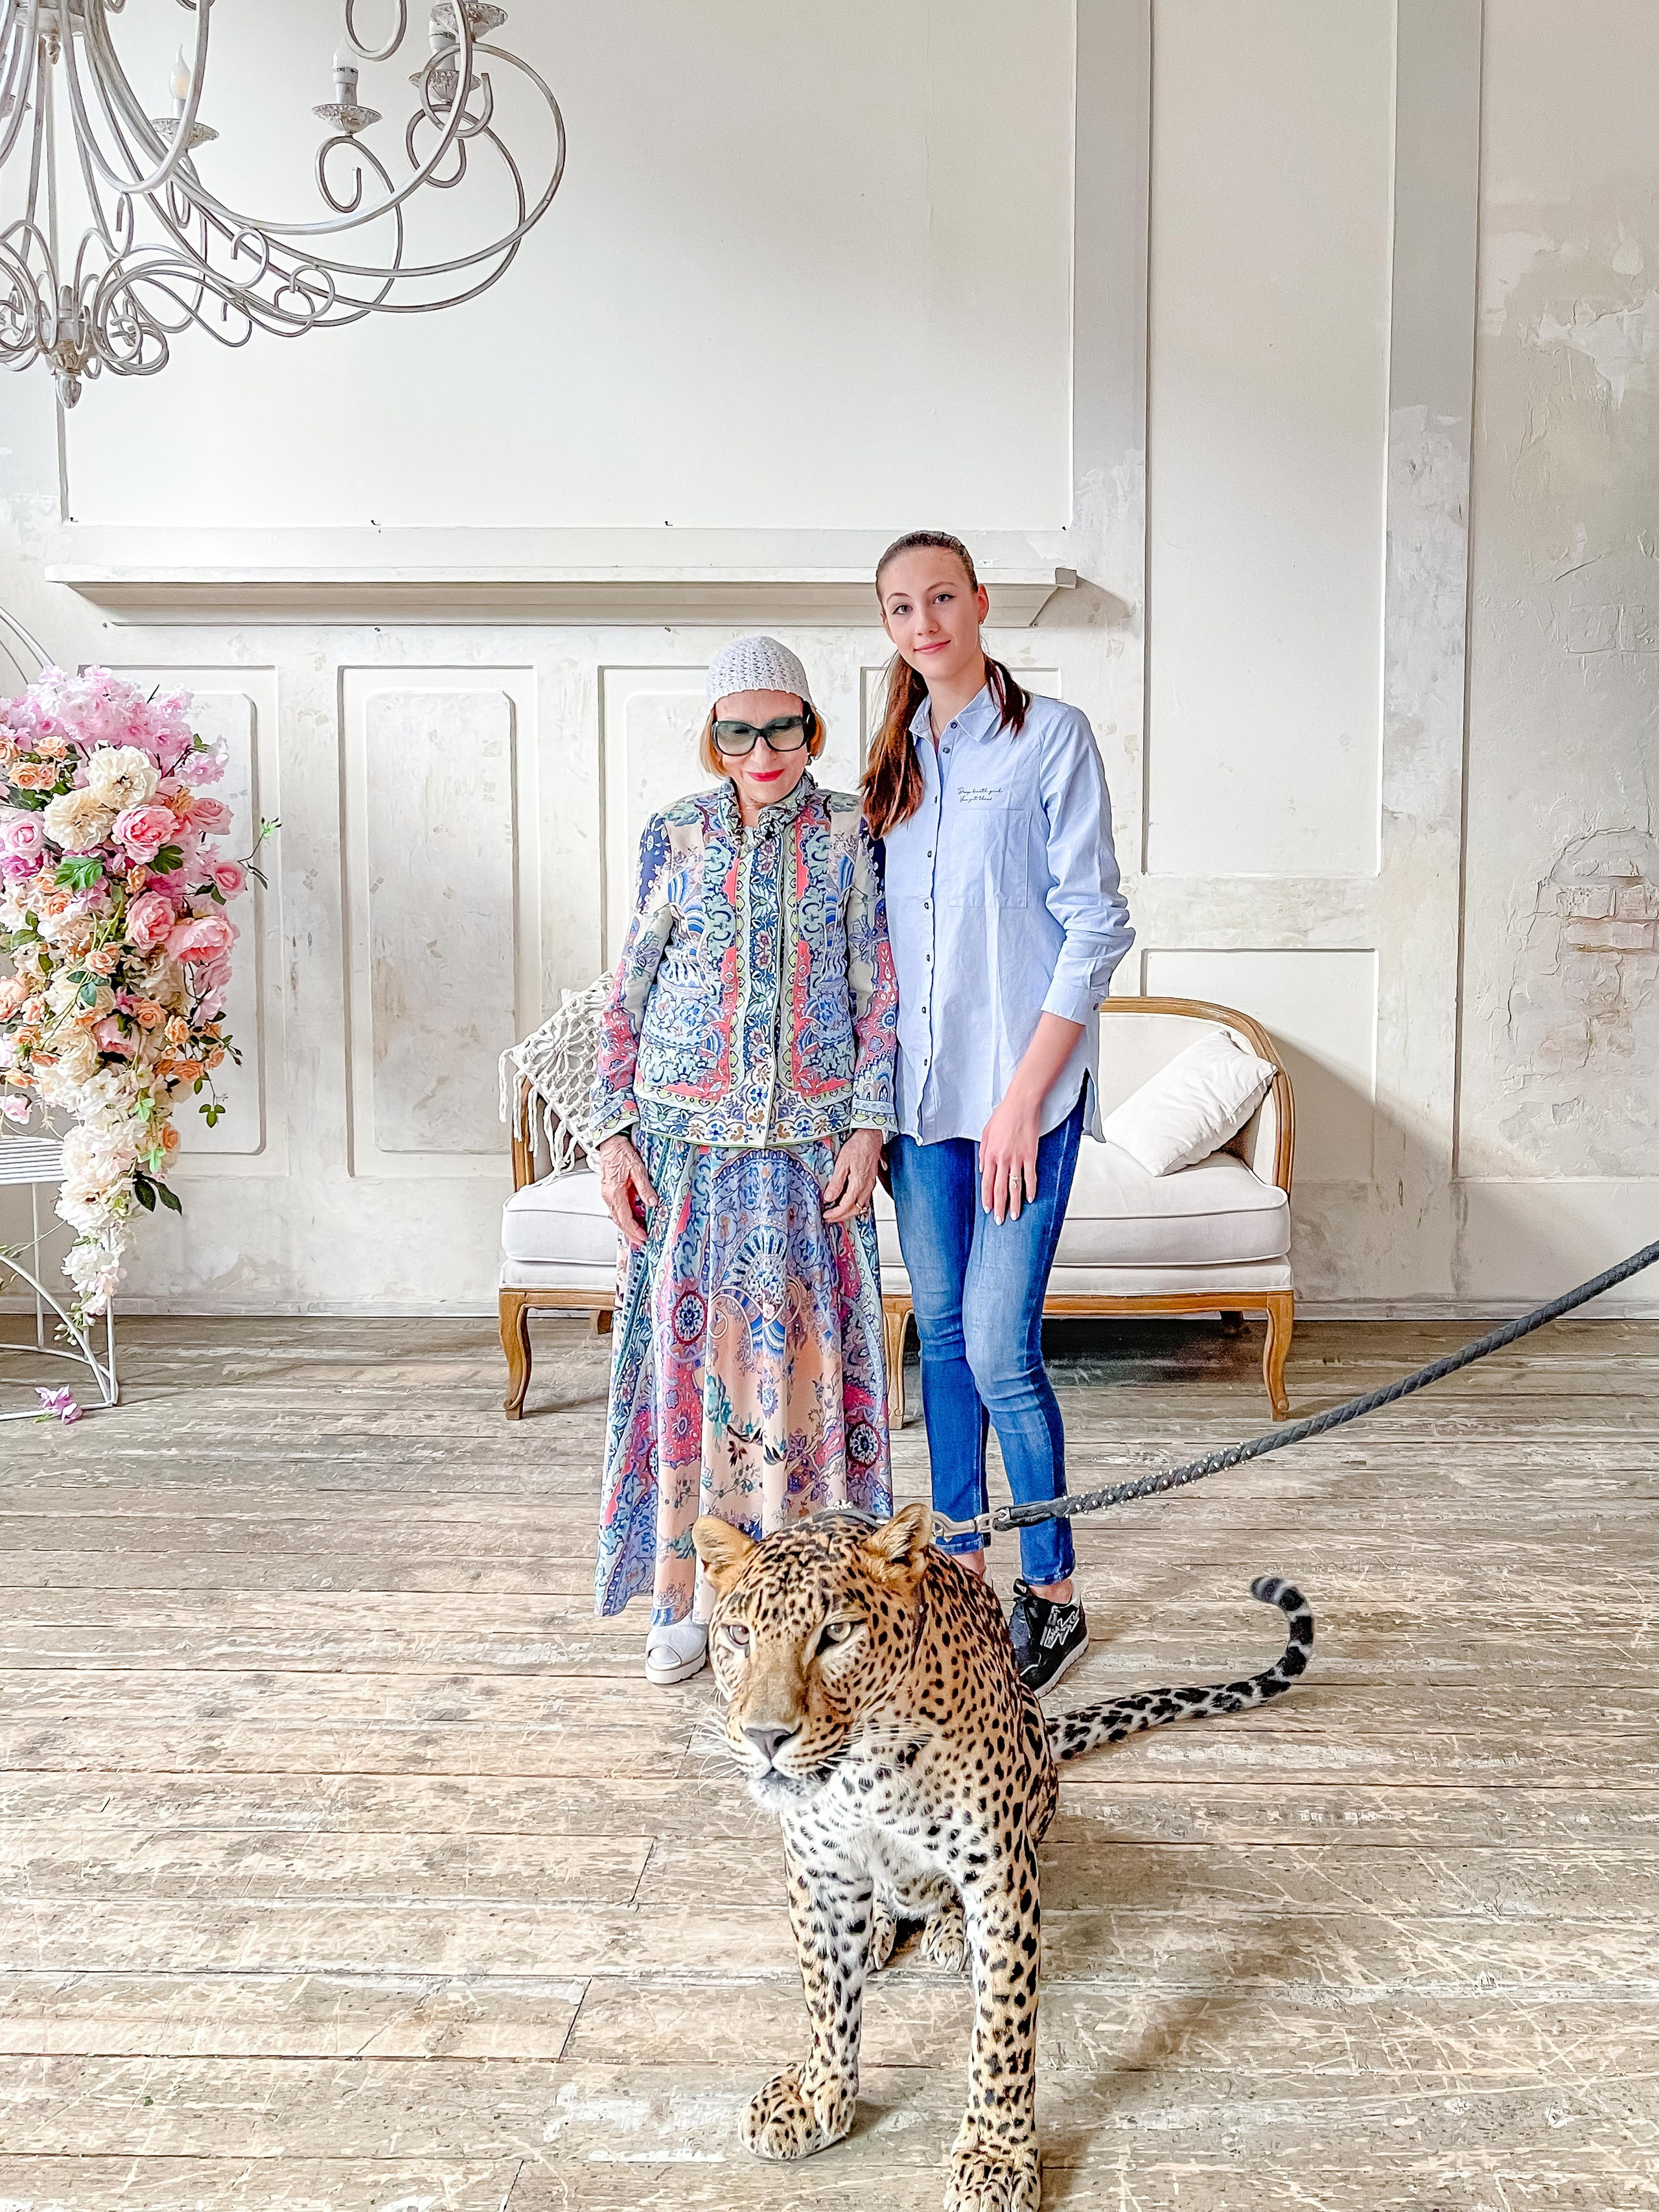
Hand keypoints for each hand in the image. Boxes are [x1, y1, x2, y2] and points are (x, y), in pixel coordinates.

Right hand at [597, 1133, 657, 1248]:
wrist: (610, 1142)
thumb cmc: (620, 1152)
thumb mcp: (637, 1168)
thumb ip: (644, 1187)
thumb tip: (652, 1202)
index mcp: (614, 1192)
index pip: (624, 1218)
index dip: (634, 1230)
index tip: (642, 1237)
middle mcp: (608, 1195)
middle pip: (619, 1220)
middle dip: (630, 1233)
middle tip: (641, 1241)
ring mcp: (608, 1194)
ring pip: (617, 1216)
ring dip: (627, 1226)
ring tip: (637, 1234)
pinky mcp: (610, 1191)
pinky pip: (617, 1208)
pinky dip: (624, 1217)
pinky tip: (632, 1219)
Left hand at [822, 1128, 883, 1223]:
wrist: (870, 1137)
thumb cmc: (857, 1146)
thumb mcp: (842, 1163)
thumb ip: (836, 1183)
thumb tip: (829, 1197)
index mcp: (859, 1183)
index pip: (846, 1205)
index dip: (836, 1213)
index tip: (827, 1215)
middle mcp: (867, 1186)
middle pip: (855, 1210)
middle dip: (842, 1216)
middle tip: (830, 1218)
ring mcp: (871, 1185)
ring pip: (861, 1206)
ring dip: (849, 1212)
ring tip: (838, 1213)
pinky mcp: (871, 1181)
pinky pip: (865, 1200)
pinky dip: (856, 1205)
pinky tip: (849, 1204)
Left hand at [979, 1087, 1039, 1223]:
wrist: (1021, 1104)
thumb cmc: (1003, 1115)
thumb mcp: (986, 1132)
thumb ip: (983, 1153)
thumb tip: (982, 1170)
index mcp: (990, 1154)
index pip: (987, 1182)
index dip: (987, 1197)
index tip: (987, 1209)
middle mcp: (1002, 1159)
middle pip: (999, 1188)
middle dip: (998, 1206)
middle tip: (999, 1220)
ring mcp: (1017, 1158)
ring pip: (1014, 1186)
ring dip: (1014, 1203)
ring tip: (1014, 1215)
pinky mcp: (1030, 1155)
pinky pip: (1030, 1176)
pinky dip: (1030, 1189)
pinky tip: (1030, 1199)